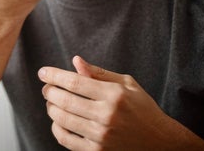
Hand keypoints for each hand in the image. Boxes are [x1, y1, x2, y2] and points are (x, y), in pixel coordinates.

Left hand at [39, 56, 203, 149]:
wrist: (161, 142)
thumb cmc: (142, 109)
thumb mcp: (127, 84)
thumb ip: (99, 73)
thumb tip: (75, 61)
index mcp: (114, 95)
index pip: (74, 82)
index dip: (54, 75)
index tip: (43, 72)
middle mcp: (107, 116)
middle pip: (65, 100)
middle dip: (49, 91)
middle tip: (46, 88)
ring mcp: (101, 136)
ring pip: (62, 119)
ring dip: (51, 108)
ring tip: (52, 102)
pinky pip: (66, 140)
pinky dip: (57, 129)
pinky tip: (58, 121)